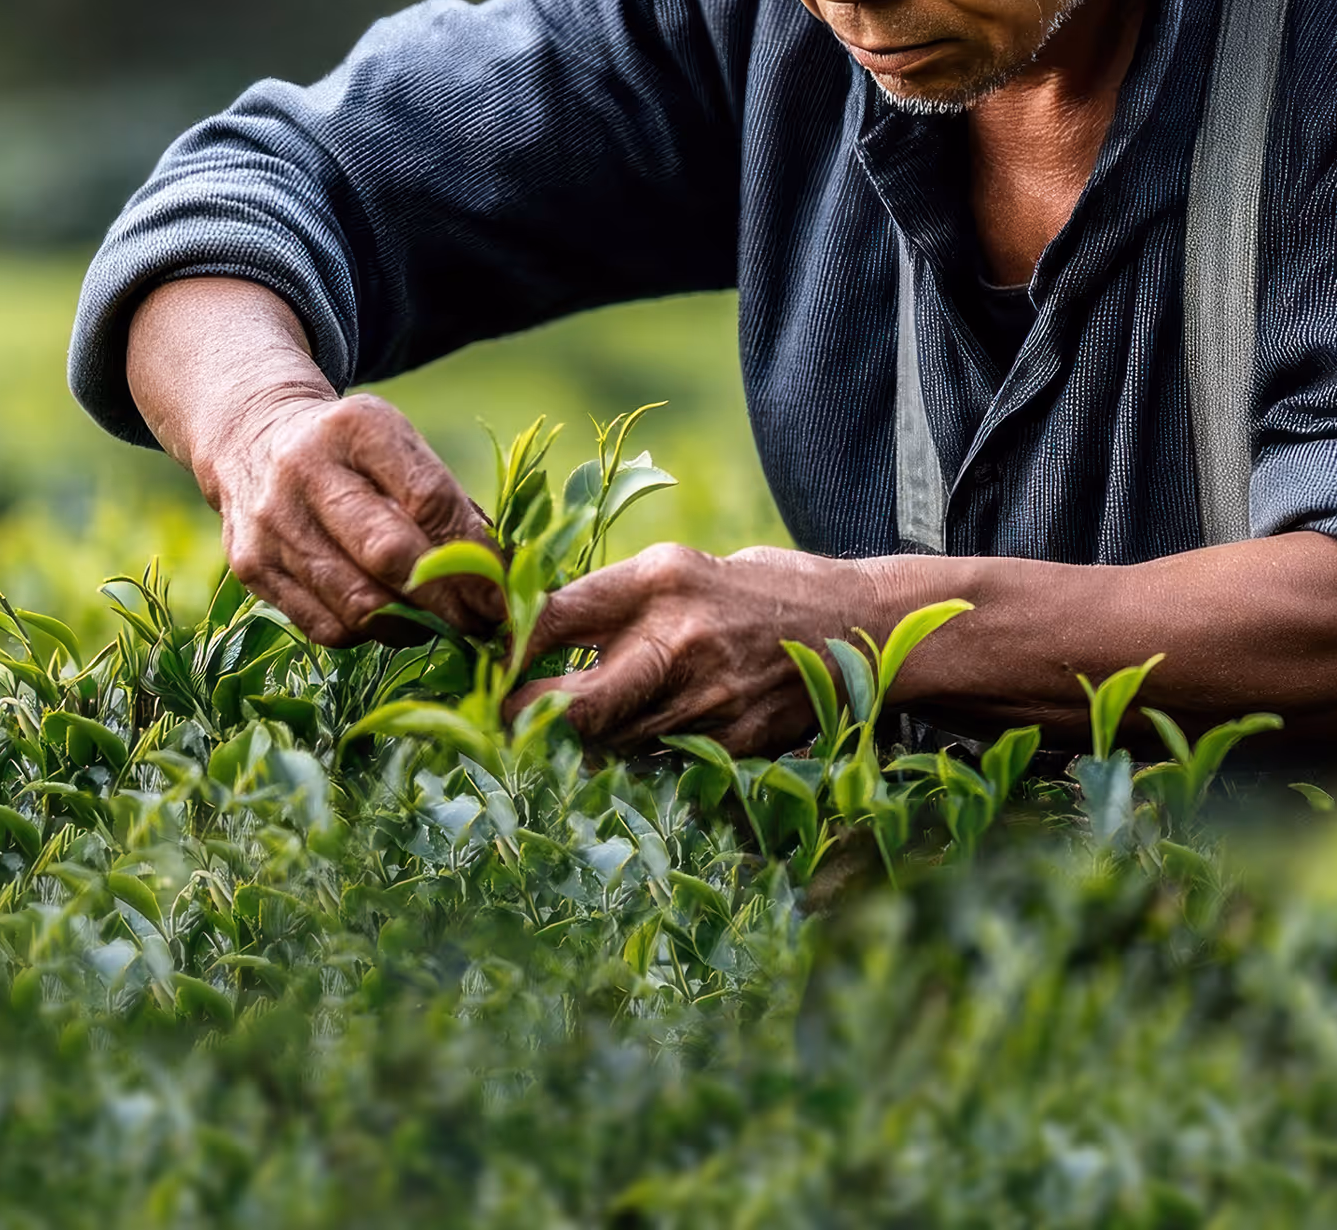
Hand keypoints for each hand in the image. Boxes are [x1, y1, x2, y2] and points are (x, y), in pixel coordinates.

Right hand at [196, 390, 501, 648]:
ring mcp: (272, 524)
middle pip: (391, 556)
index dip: (476, 552)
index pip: (430, 500)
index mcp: (356, 428)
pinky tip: (395, 621)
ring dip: (416, 626)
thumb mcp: (399, 446)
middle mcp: (305, 472)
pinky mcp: (252, 568)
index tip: (508, 587)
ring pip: (359, 603)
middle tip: (486, 620)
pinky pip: (328, 626)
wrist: (252, 438)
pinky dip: (372, 633)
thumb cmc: (352, 450)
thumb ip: (447, 502)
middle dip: (451, 600)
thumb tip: (505, 575)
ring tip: (447, 625)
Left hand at [512, 544, 886, 752]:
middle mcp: (678, 639)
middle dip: (524, 724)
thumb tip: (523, 638)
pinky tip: (634, 748)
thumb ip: (610, 604)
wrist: (858, 626)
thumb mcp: (678, 570)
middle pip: (570, 708)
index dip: (501, 650)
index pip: (549, 618)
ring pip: (607, 747)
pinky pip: (657, 766)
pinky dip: (634, 762)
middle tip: (496, 727)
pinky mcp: (733, 746)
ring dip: (577, 749)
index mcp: (658, 579)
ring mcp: (708, 700)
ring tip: (555, 740)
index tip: (478, 667)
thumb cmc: (752, 591)